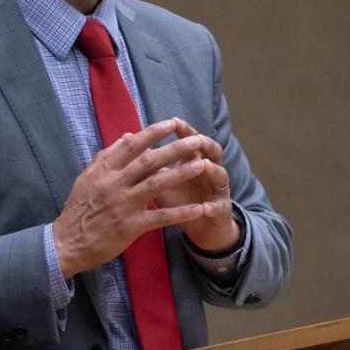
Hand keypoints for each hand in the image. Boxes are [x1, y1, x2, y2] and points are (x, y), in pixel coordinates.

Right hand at [51, 119, 209, 278]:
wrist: (67, 243)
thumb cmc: (78, 209)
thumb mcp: (87, 178)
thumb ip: (107, 157)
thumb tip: (126, 137)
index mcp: (104, 170)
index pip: (132, 146)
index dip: (153, 133)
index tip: (172, 124)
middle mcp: (114, 184)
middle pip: (149, 161)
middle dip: (174, 149)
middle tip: (195, 140)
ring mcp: (123, 204)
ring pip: (157, 184)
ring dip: (181, 173)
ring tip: (202, 165)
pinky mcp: (130, 226)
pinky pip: (160, 217)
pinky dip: (181, 212)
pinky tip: (199, 209)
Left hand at [151, 119, 239, 253]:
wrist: (200, 228)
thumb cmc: (179, 201)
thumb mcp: (161, 181)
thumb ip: (149, 163)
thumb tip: (128, 140)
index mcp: (195, 161)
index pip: (191, 140)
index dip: (184, 131)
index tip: (174, 121)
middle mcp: (210, 171)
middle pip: (211, 151)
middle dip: (204, 144)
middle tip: (196, 138)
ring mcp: (218, 190)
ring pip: (220, 175)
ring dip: (212, 170)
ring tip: (204, 165)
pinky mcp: (221, 210)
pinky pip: (218, 208)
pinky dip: (211, 207)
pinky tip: (204, 208)